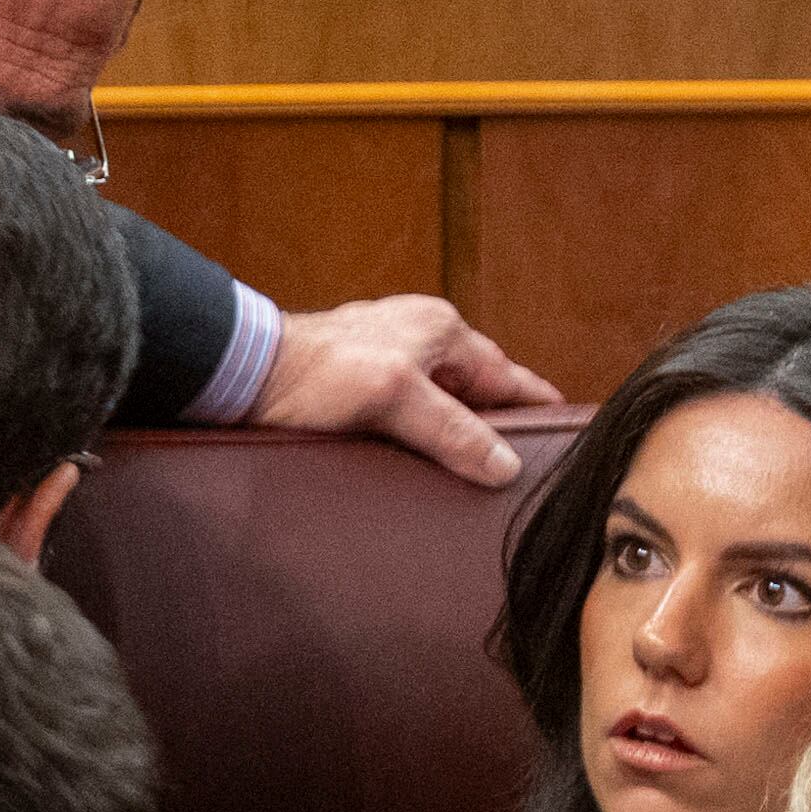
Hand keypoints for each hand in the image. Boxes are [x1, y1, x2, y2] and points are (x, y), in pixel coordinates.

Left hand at [251, 297, 561, 488]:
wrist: (243, 372)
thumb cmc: (314, 372)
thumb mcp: (393, 398)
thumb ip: (452, 431)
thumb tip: (504, 465)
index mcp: (439, 331)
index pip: (507, 376)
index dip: (536, 406)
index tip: (567, 432)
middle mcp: (419, 339)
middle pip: (477, 392)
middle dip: (499, 428)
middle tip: (525, 473)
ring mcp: (390, 360)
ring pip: (444, 404)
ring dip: (458, 437)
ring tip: (478, 480)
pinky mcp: (361, 385)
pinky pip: (412, 415)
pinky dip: (424, 439)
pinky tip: (425, 467)